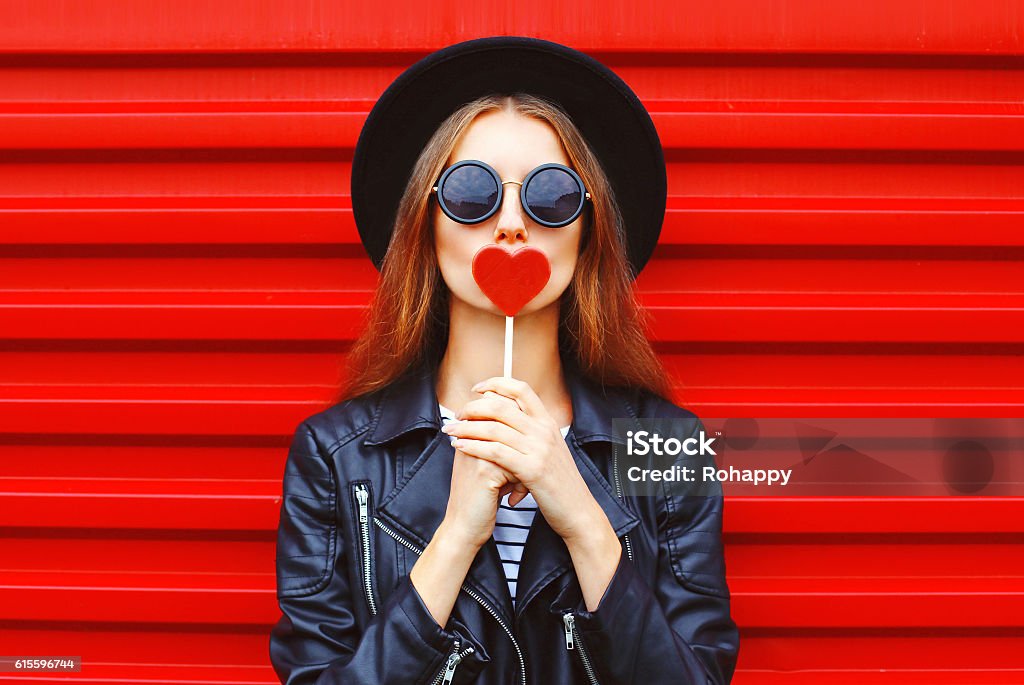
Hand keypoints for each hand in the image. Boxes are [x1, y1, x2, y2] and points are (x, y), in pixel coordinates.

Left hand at [440, 376, 603, 543]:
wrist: (577, 510)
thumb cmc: (558, 482)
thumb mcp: (549, 449)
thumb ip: (531, 431)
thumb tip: (505, 414)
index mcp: (547, 422)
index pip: (521, 389)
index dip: (497, 383)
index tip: (477, 388)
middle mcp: (544, 430)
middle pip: (502, 405)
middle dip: (473, 407)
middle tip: (457, 415)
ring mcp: (539, 449)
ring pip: (494, 428)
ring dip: (466, 427)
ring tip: (451, 431)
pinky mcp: (532, 469)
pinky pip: (495, 451)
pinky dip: (473, 446)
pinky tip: (460, 447)